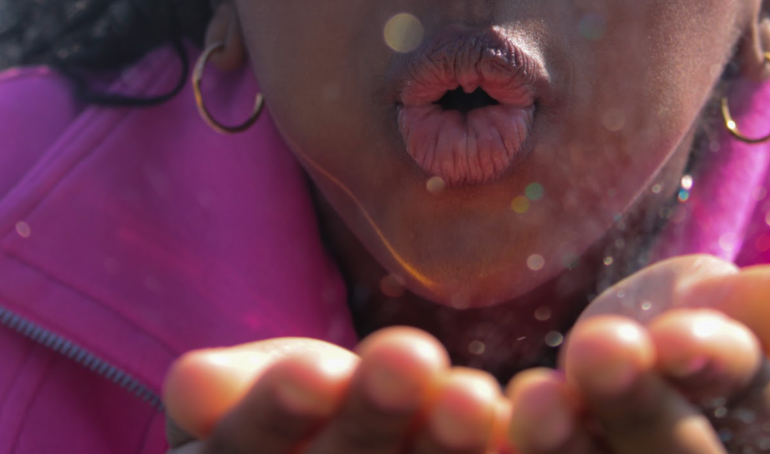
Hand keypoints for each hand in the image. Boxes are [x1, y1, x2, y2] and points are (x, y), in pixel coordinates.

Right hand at [163, 328, 508, 452]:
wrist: (371, 443)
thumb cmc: (301, 413)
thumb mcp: (260, 395)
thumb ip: (235, 393)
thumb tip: (193, 382)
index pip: (244, 453)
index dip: (274, 415)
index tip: (313, 370)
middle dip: (371, 423)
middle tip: (409, 358)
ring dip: (444, 452)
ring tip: (472, 395)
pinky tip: (544, 419)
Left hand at [507, 256, 769, 453]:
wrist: (606, 372)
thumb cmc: (670, 328)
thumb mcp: (708, 303)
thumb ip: (748, 308)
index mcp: (764, 430)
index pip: (759, 406)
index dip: (718, 369)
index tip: (676, 333)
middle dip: (639, 407)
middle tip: (598, 346)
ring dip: (566, 447)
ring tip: (535, 399)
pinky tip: (465, 417)